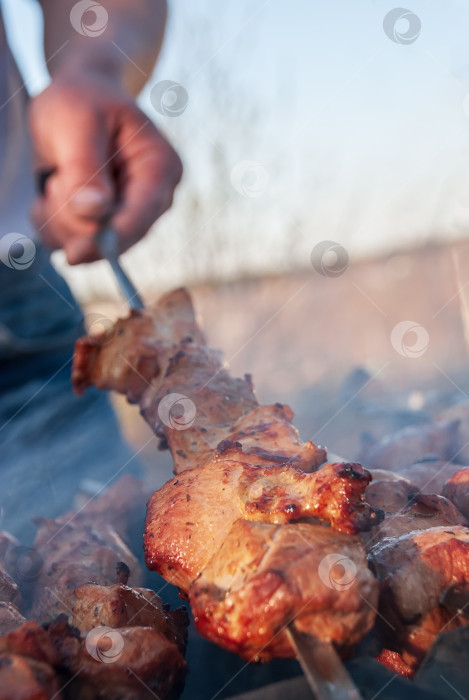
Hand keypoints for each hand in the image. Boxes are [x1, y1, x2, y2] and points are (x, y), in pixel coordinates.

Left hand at [29, 69, 181, 264]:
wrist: (75, 99)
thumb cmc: (81, 100)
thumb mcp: (77, 123)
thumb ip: (85, 167)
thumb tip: (94, 212)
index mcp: (161, 168)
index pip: (143, 214)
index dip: (112, 237)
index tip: (76, 253)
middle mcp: (153, 199)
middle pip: (116, 237)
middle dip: (75, 217)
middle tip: (57, 177)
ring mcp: (130, 215)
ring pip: (90, 244)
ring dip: (60, 217)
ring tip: (58, 176)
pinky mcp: (107, 225)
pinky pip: (73, 243)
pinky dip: (52, 222)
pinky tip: (53, 191)